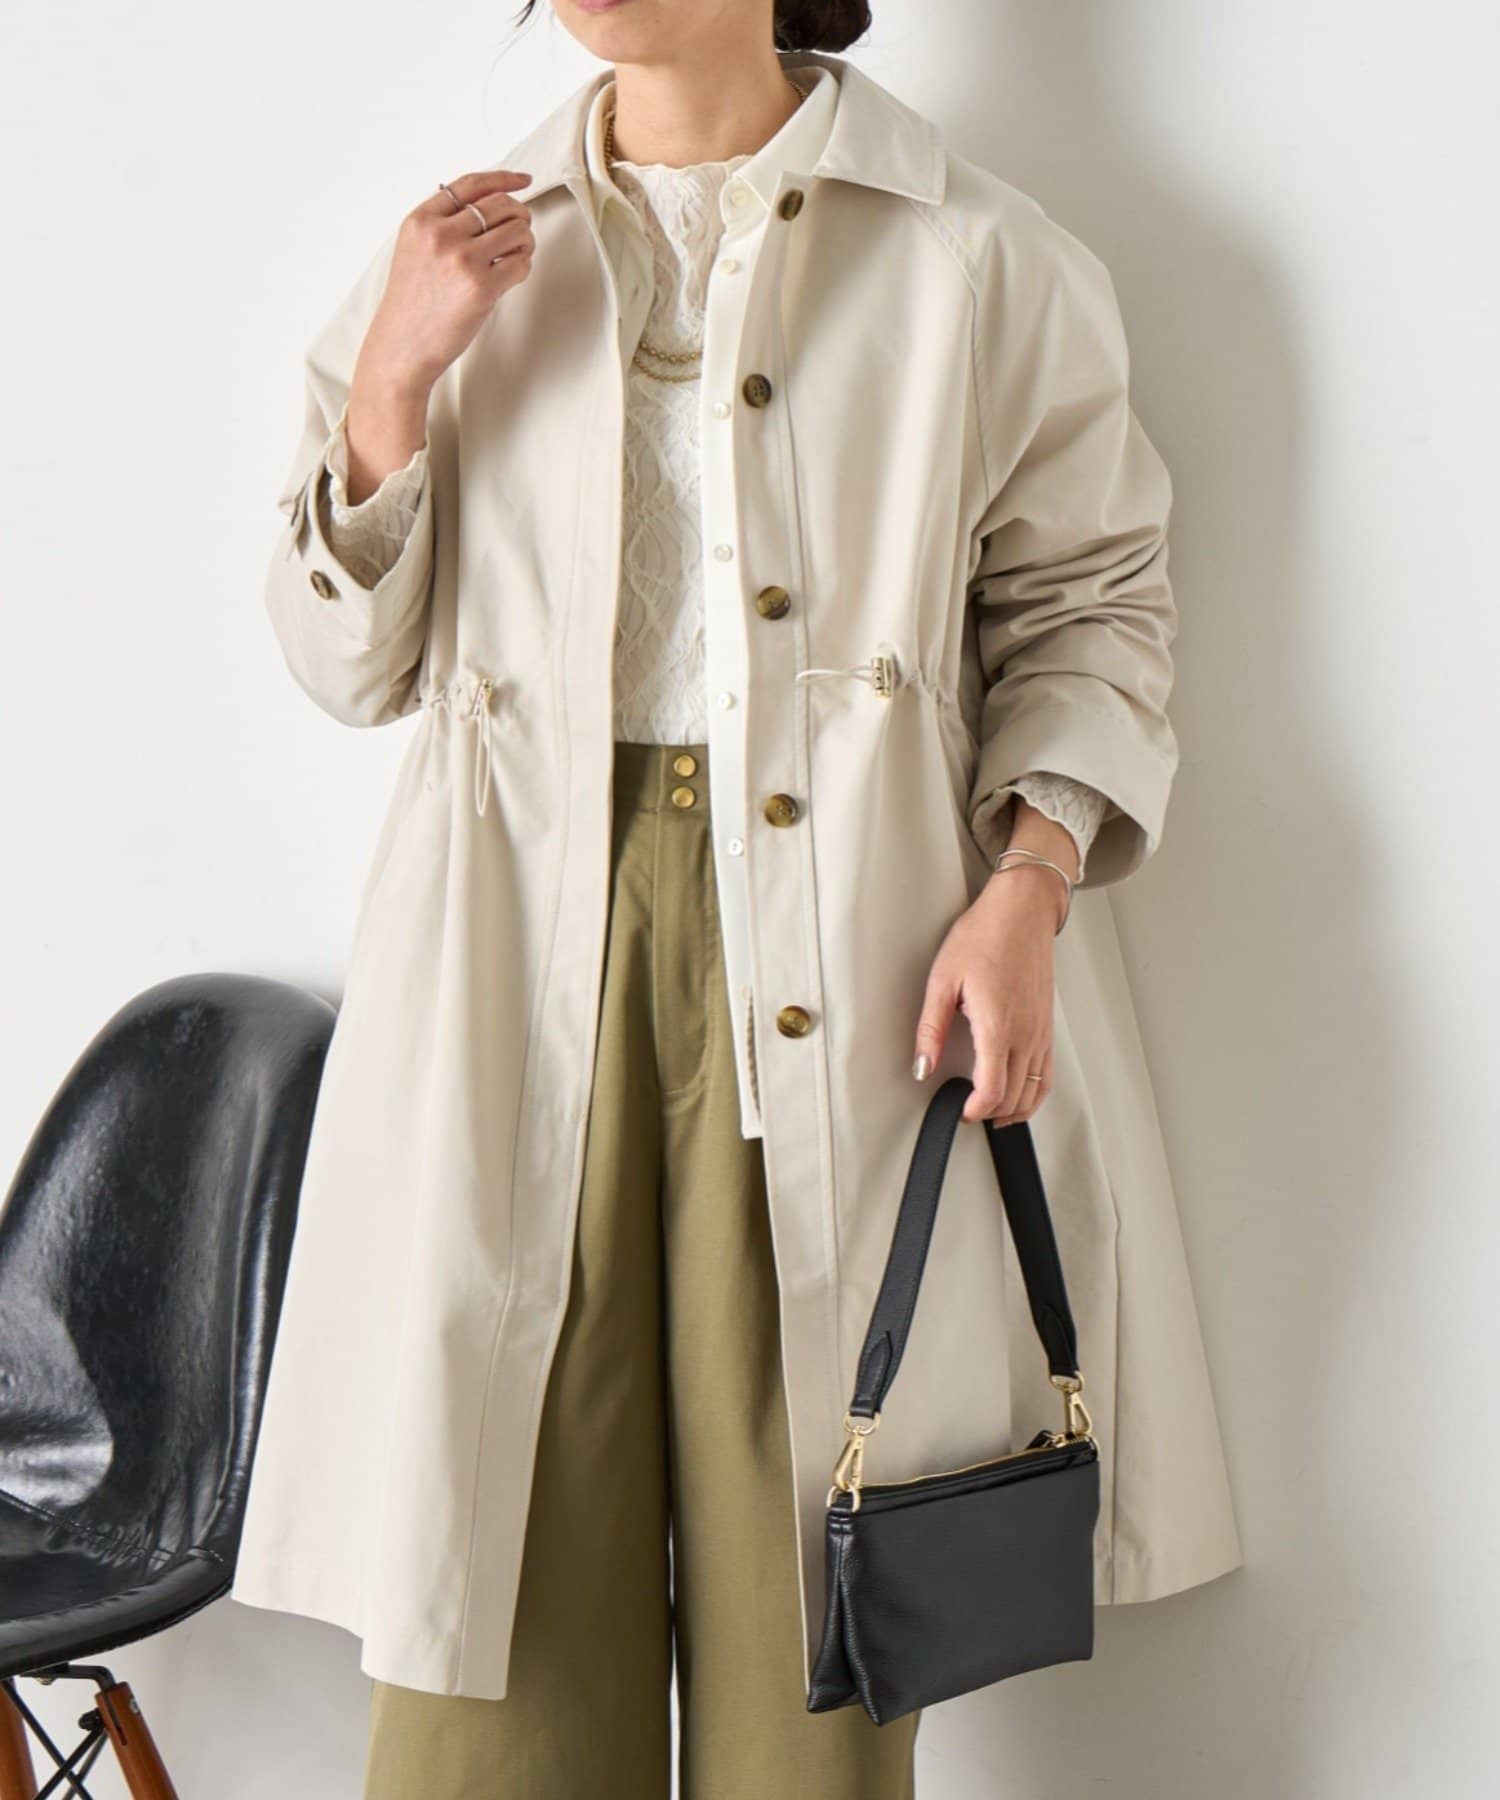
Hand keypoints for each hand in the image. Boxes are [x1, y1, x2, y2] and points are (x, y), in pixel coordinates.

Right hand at [341, 171, 536, 503]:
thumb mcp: (415, 251)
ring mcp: (461, 260)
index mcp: (421, 220)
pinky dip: (524, 266)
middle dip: (520, 215)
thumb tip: (491, 204)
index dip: (504, 179)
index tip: (524, 181)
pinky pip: (522, 263)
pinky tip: (512, 276)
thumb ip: (443, 225)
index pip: (471, 184)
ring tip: (516, 257)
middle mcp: (440, 234)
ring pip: (517, 230)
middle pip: (500, 204)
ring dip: (526, 242)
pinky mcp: (481, 287)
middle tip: (522, 232)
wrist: (402, 348)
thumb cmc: (413, 305)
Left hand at [913, 808, 1075, 1124]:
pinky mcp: (1048, 1026)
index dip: (975, 1110)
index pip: (992, 1089)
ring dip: (1014, 1109)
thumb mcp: (943, 980)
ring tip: (991, 1113)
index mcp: (998, 1025)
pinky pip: (1048, 1073)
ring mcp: (1041, 1031)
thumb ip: (930, 1029)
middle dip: (991, 1112)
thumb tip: (922, 1066)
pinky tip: (1020, 1095)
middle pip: (1014, 1096)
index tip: (959, 1111)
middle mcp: (1025, 1034)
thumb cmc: (984, 936)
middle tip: (967, 1111)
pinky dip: (1034, 1093)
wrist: (1022, 912)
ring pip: (1035, 1089)